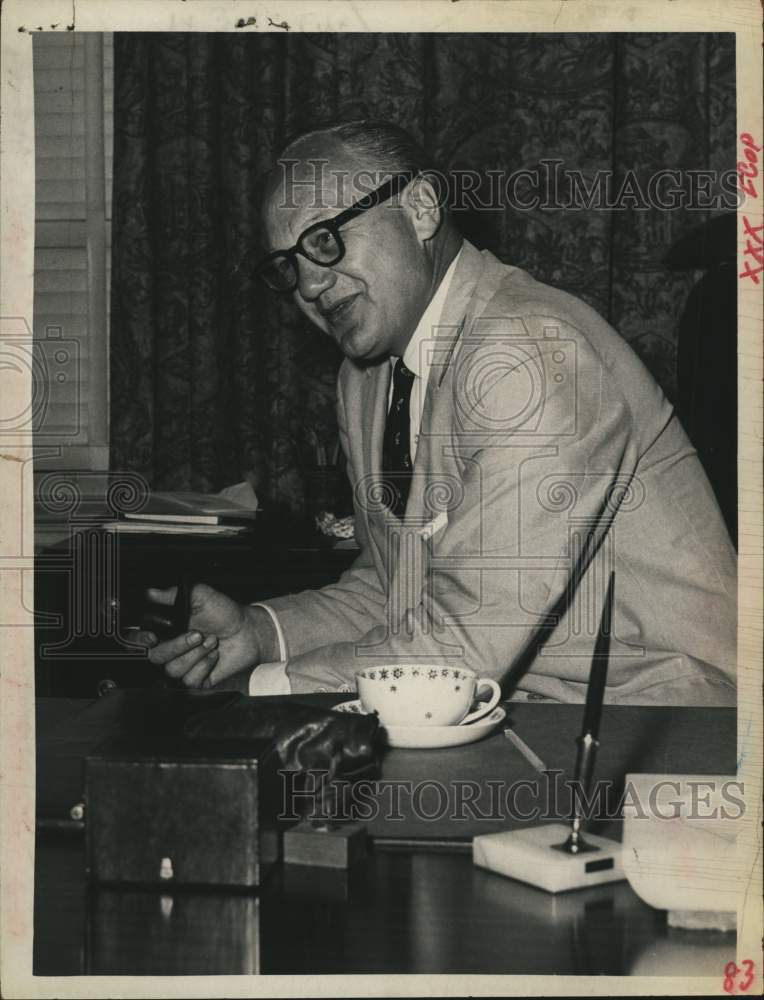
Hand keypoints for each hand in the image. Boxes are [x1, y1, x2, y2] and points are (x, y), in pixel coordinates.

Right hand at [129, 583, 275, 688]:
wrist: (248, 631)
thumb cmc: (225, 613)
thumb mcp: (200, 596)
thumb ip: (174, 594)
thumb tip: (151, 593)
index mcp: (167, 630)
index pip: (139, 639)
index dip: (140, 641)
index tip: (152, 637)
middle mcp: (172, 649)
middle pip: (155, 657)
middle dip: (177, 646)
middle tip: (197, 634)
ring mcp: (184, 665)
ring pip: (173, 669)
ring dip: (195, 655)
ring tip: (211, 642)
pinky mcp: (197, 679)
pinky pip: (189, 680)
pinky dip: (204, 666)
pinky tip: (214, 656)